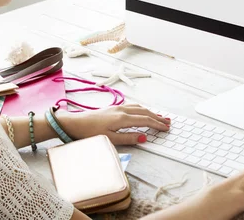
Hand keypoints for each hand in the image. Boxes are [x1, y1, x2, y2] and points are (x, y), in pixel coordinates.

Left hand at [55, 104, 170, 144]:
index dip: (157, 124)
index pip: (145, 120)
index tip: (166, 128)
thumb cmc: (90, 132)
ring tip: (160, 117)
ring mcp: (117, 107)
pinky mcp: (113, 108)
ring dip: (151, 112)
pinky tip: (143, 111)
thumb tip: (144, 137)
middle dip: (157, 117)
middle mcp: (122, 110)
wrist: (75, 123)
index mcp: (122, 118)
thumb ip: (128, 138)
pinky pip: (132, 106)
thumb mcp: (110, 139)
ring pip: (139, 108)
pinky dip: (142, 109)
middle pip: (144, 112)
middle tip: (168, 122)